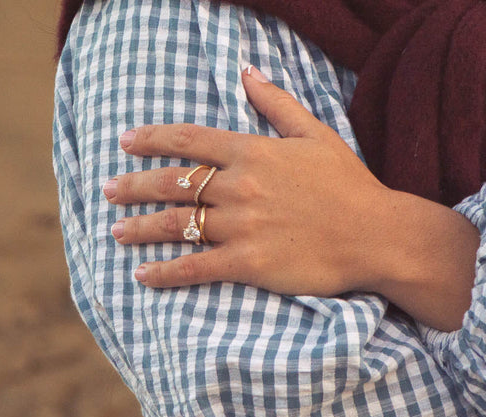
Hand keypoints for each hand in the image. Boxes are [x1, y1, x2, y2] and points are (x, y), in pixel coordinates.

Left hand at [107, 65, 405, 296]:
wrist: (379, 235)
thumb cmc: (349, 185)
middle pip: (172, 183)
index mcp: (254, 152)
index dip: (152, 140)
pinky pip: (196, 267)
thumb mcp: (315, 134)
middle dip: (134, 186)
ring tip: (115, 231)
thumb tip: (247, 72)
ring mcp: (243, 226)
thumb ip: (276, 103)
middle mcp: (241, 186)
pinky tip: (142, 275)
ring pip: (177, 224)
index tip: (125, 142)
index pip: (189, 141)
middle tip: (106, 191)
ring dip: (140, 227)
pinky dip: (165, 272)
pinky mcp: (249, 263)